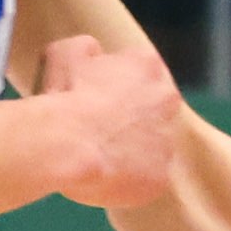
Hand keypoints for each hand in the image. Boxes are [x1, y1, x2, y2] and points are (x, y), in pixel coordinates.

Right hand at [33, 29, 184, 208]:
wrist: (65, 143)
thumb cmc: (64, 95)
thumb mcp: (66, 51)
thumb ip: (86, 48)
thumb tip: (94, 52)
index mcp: (147, 65)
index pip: (140, 74)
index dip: (116, 89)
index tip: (97, 101)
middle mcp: (167, 100)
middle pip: (153, 110)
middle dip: (132, 120)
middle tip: (99, 131)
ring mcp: (167, 142)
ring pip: (152, 148)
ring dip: (131, 152)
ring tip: (98, 158)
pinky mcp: (160, 178)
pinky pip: (146, 181)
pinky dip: (128, 182)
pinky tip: (103, 179)